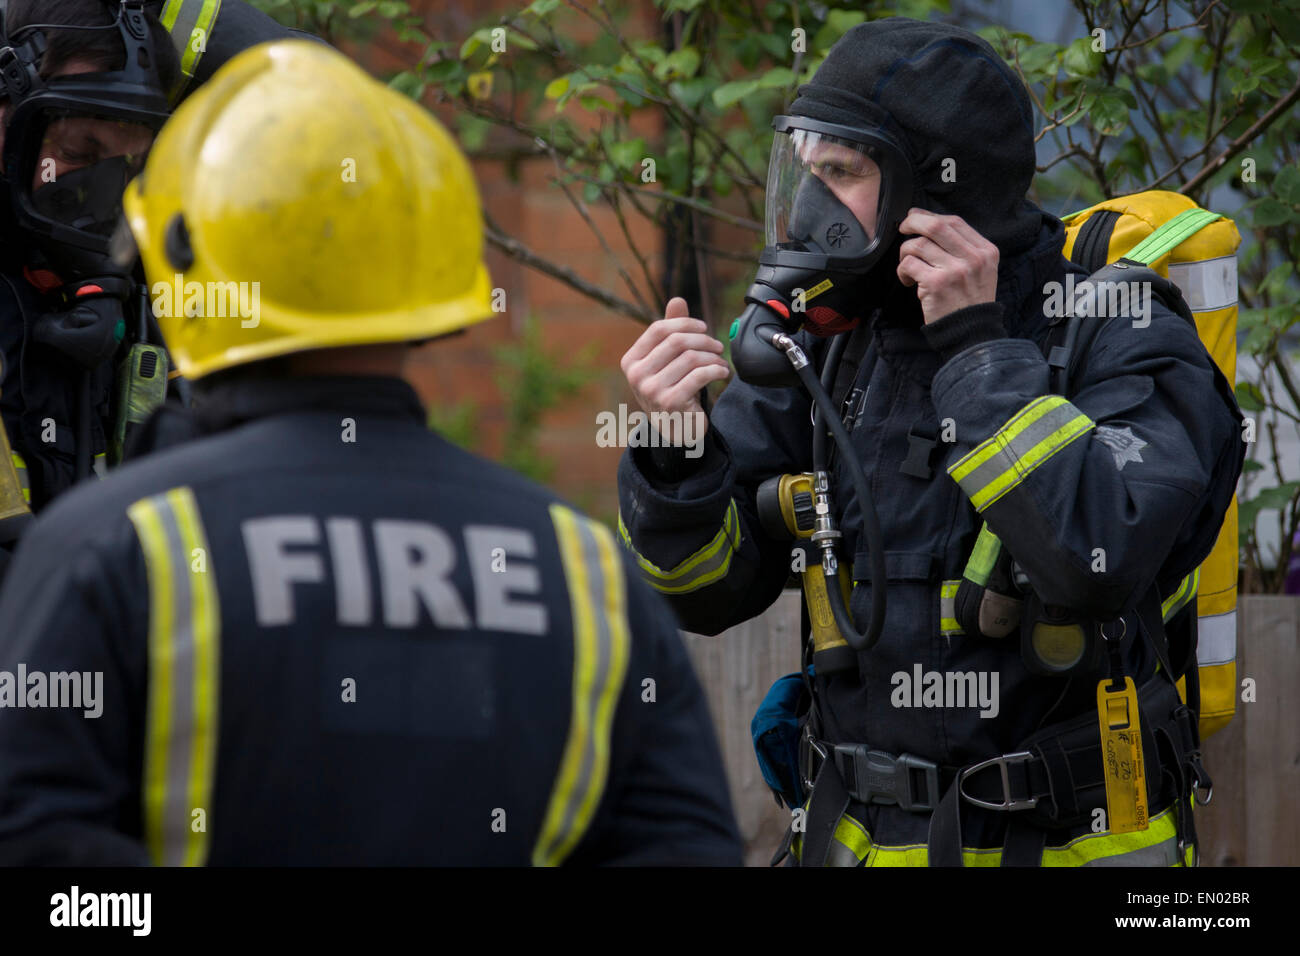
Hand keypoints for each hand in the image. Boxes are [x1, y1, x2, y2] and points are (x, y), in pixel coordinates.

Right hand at [620, 298, 729, 443]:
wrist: (676, 430)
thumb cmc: (672, 389)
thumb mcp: (667, 361)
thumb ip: (671, 332)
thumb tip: (678, 300)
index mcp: (631, 361)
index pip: (658, 329)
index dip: (684, 323)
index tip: (703, 328)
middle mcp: (637, 375)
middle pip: (676, 341)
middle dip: (703, 340)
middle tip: (718, 346)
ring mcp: (652, 390)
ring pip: (691, 358)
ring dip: (713, 357)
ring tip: (721, 362)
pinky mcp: (671, 403)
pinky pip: (700, 376)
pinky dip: (717, 371)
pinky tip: (723, 373)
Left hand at [896, 209, 998, 323]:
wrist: (971, 333)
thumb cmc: (970, 301)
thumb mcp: (982, 271)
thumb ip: (964, 249)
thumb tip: (930, 224)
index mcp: (986, 251)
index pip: (955, 221)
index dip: (931, 216)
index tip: (916, 218)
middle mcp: (973, 258)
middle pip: (936, 225)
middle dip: (913, 222)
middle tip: (902, 227)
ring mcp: (955, 270)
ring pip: (918, 244)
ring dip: (905, 252)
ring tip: (907, 266)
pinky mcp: (937, 284)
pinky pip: (909, 264)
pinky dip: (902, 270)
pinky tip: (907, 281)